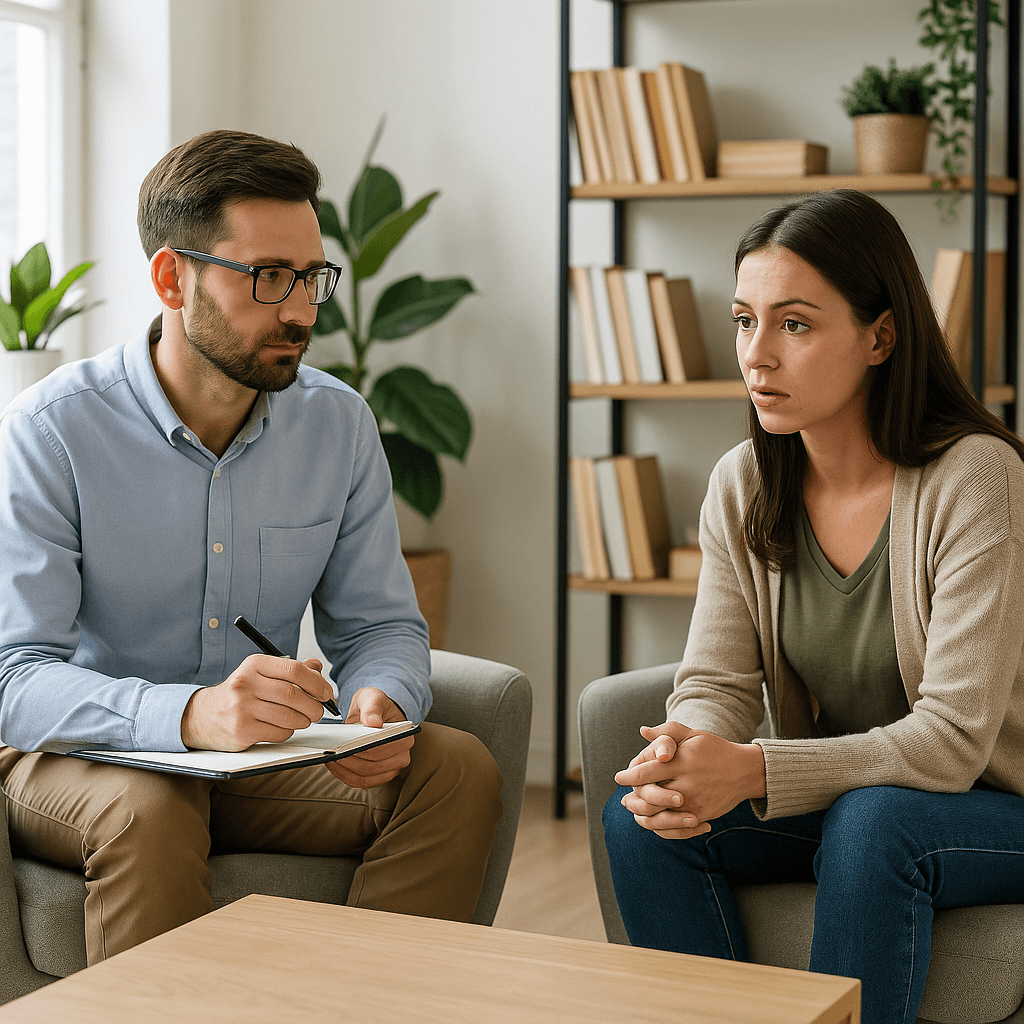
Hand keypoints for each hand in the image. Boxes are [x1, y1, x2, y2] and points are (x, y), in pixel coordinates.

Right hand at [181, 656, 332, 750]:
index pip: (295, 670)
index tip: (326, 692)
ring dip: (304, 720)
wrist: (202, 716)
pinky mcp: (242, 730)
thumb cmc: (239, 693)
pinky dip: (288, 731)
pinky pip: (279, 732)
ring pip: (289, 716)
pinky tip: (283, 727)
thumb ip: (290, 669)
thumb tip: (318, 668)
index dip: (317, 682)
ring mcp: (242, 708)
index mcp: (254, 665)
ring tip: (304, 719)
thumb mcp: (260, 673)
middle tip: (319, 710)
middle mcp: (246, 684)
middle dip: (314, 705)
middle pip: (294, 695)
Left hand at [324, 687, 414, 788]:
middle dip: (349, 760)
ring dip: (345, 770)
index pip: (382, 749)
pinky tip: (334, 765)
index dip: (362, 749)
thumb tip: (374, 723)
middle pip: (372, 766)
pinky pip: (360, 782)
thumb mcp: (373, 698)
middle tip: (332, 752)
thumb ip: (373, 707)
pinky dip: (345, 776)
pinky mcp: (378, 777)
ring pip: (365, 777)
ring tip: (330, 758)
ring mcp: (391, 769)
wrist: (372, 715)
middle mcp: (401, 756)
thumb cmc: (374, 707)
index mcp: (404, 737)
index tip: (344, 745)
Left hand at [615, 722, 765, 838]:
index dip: (629, 776)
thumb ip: (667, 732)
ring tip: (634, 811)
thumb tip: (643, 731)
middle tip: (625, 799)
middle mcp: (686, 784)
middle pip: (649, 799)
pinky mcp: (701, 816)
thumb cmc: (714, 749)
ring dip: (642, 816)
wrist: (745, 772)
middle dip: (633, 800)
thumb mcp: (693, 734)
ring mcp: (694, 803)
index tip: (619, 777)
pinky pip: (675, 828)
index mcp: (681, 762)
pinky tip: (653, 821)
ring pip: (659, 817)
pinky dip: (661, 827)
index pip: (646, 772)